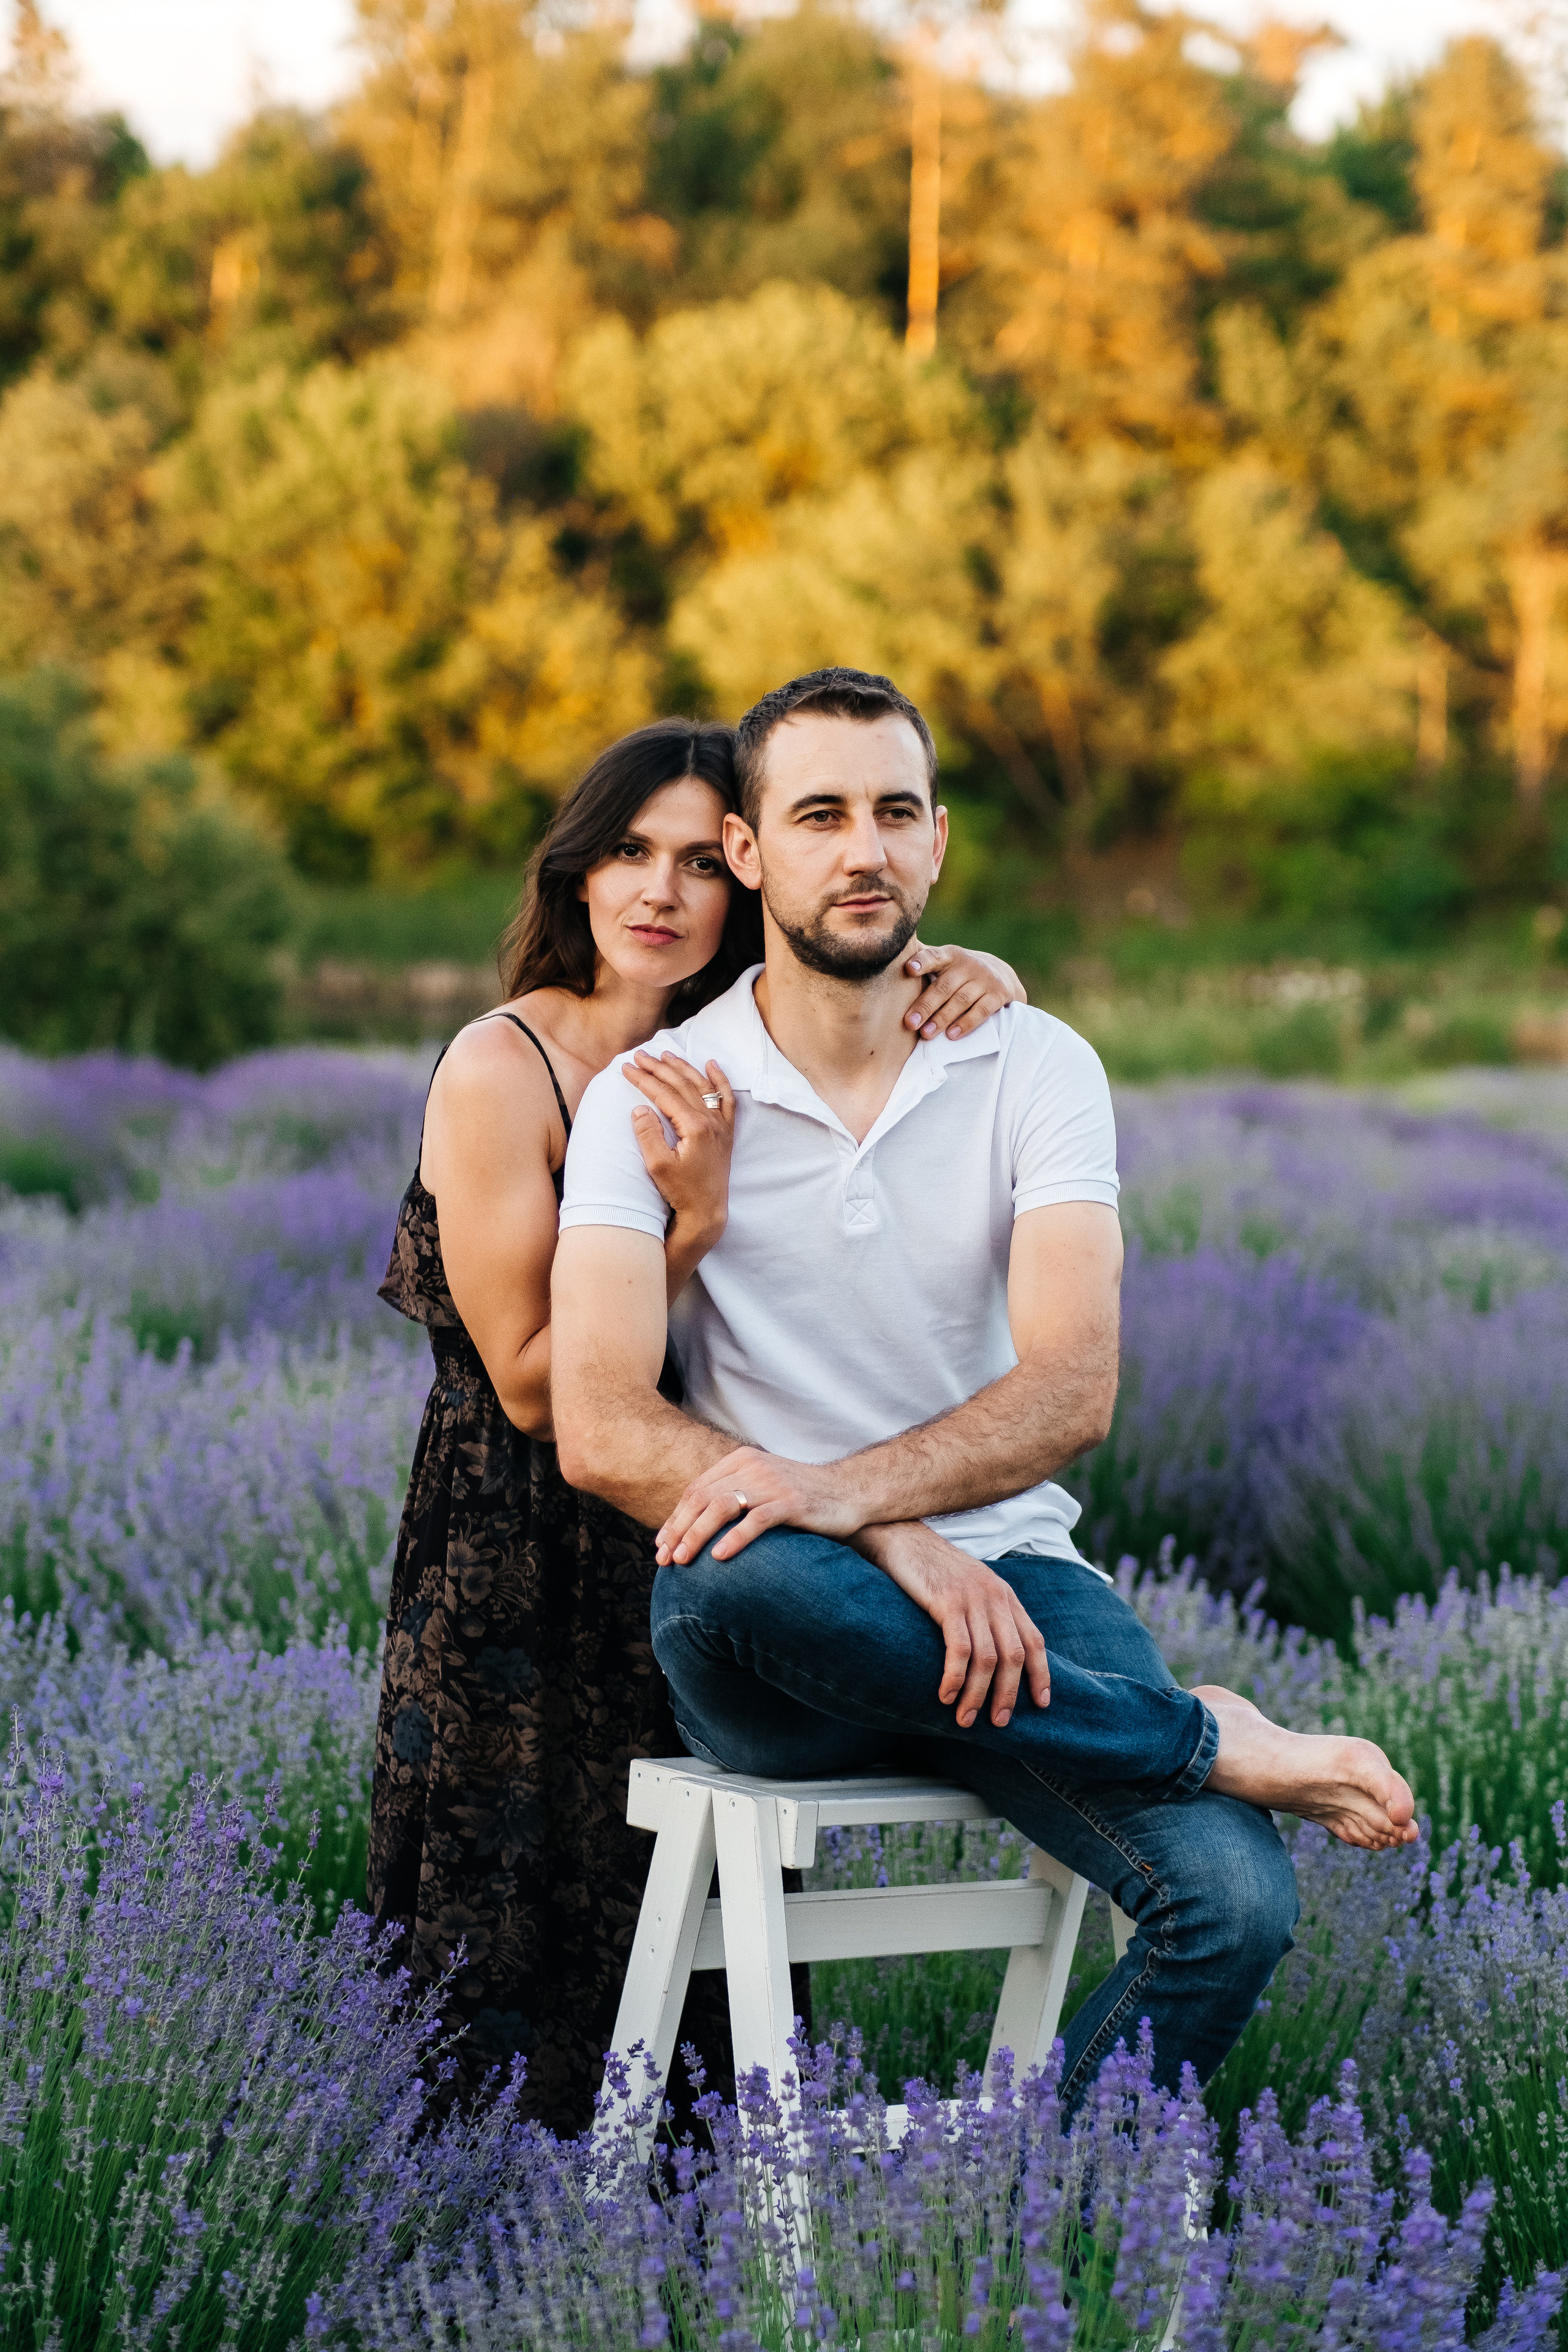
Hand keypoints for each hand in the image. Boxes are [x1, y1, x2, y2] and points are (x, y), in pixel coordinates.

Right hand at [623, 1053, 734, 1248]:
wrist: (706, 1212)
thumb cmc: (681, 1191)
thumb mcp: (657, 1165)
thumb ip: (648, 1134)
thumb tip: (639, 1107)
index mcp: (695, 1127)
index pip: (664, 1094)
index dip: (643, 1079)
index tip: (626, 1067)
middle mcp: (711, 1121)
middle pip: (682, 1085)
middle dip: (659, 1068)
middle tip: (640, 1055)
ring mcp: (721, 1126)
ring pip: (703, 1086)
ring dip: (683, 1068)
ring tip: (666, 1054)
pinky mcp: (726, 1133)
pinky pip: (726, 1099)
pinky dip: (719, 1080)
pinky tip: (712, 1065)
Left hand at [654, 1446, 860, 1565]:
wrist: (849, 1491)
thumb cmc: (802, 1497)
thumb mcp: (762, 1488)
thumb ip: (733, 1496)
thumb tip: (695, 1526)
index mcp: (740, 1461)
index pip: (695, 1489)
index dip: (674, 1519)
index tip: (660, 1546)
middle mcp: (753, 1467)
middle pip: (702, 1498)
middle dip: (678, 1530)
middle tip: (665, 1560)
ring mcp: (772, 1484)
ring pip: (722, 1507)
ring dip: (697, 1535)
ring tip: (683, 1560)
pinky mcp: (792, 1503)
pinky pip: (756, 1520)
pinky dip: (735, 1539)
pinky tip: (720, 1557)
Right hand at [860, 1521, 1048, 1728]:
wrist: (901, 1536)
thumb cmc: (932, 1568)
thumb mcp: (969, 1588)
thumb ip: (985, 1614)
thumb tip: (993, 1658)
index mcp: (1004, 1595)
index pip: (1034, 1640)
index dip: (1040, 1674)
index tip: (1041, 1704)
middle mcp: (994, 1596)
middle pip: (1014, 1656)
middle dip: (1008, 1694)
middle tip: (998, 1722)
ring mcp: (971, 1598)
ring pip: (988, 1658)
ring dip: (978, 1694)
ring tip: (966, 1718)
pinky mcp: (946, 1601)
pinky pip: (959, 1649)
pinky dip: (955, 1678)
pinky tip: (946, 1695)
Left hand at [903, 943, 1025, 1040]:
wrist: (1000, 974)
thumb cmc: (958, 971)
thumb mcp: (944, 961)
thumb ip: (922, 958)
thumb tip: (889, 957)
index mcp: (950, 955)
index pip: (934, 956)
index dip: (922, 962)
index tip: (909, 969)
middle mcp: (968, 964)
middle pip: (944, 986)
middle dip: (926, 1006)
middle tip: (910, 1023)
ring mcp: (985, 979)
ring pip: (961, 1001)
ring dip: (942, 1018)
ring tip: (926, 1034)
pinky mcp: (998, 994)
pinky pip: (982, 1011)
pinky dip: (966, 1024)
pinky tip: (952, 1035)